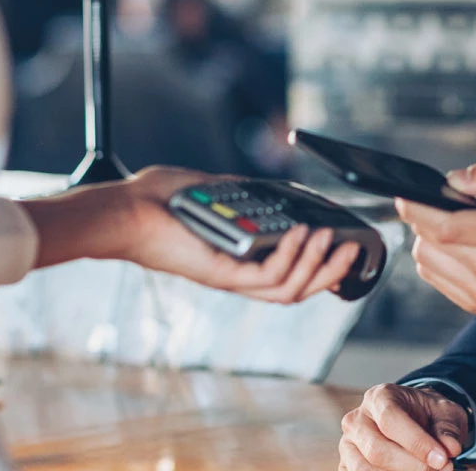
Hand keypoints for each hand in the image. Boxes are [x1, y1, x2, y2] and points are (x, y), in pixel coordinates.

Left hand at [116, 167, 362, 302]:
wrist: (124, 210)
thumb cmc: (154, 200)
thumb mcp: (208, 190)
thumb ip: (236, 191)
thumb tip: (263, 185)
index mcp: (234, 261)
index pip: (285, 276)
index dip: (317, 271)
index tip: (341, 251)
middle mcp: (234, 276)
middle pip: (296, 290)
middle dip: (329, 272)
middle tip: (352, 251)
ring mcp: (228, 278)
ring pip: (288, 290)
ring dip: (316, 265)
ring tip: (330, 239)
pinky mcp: (220, 273)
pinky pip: (267, 276)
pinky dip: (290, 256)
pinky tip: (301, 234)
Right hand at [339, 383, 469, 470]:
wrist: (415, 419)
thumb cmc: (427, 415)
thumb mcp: (445, 413)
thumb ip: (448, 428)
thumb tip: (450, 447)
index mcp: (379, 397)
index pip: (390, 420)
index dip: (416, 442)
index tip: (442, 459)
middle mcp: (357, 419)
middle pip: (376, 450)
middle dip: (412, 466)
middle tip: (441, 469)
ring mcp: (349, 444)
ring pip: (366, 469)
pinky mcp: (348, 464)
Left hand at [396, 156, 475, 366]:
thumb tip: (455, 178)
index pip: (446, 227)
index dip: (417, 209)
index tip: (404, 195)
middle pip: (430, 242)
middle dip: (423, 218)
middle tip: (436, 204)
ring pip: (426, 261)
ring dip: (428, 239)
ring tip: (449, 226)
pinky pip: (435, 278)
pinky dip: (436, 259)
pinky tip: (456, 247)